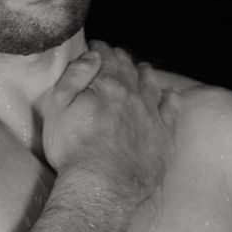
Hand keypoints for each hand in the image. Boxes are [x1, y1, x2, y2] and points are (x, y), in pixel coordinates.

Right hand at [42, 42, 177, 206]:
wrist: (101, 186)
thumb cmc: (73, 149)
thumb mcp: (59, 109)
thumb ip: (75, 77)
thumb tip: (93, 55)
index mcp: (108, 85)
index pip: (105, 57)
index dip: (100, 49)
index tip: (96, 46)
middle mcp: (134, 96)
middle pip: (129, 69)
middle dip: (121, 59)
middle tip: (116, 56)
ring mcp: (151, 116)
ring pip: (152, 86)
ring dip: (146, 75)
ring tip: (143, 70)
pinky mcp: (163, 138)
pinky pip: (172, 111)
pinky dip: (171, 99)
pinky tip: (170, 95)